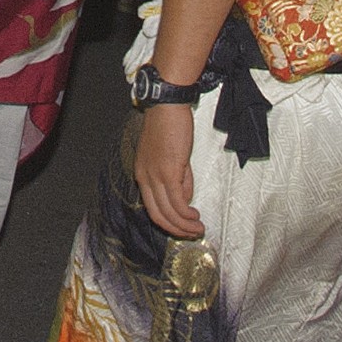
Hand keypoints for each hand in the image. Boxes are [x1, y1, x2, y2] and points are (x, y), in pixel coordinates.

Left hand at [134, 101, 202, 237]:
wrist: (166, 107)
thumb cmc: (169, 127)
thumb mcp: (172, 157)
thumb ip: (180, 179)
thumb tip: (186, 199)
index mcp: (143, 175)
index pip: (152, 208)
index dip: (168, 223)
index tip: (182, 228)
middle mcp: (145, 179)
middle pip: (158, 215)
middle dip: (176, 230)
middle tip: (192, 235)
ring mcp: (156, 176)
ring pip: (168, 212)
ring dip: (184, 225)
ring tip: (198, 229)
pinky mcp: (168, 172)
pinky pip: (177, 202)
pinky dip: (186, 214)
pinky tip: (195, 216)